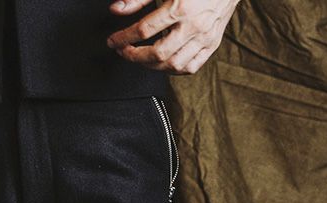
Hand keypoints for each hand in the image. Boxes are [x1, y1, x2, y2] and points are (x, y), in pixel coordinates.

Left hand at [106, 0, 240, 74]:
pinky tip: (164, 63)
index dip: (124, 38)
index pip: (144, 30)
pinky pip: (191, 68)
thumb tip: (116, 10)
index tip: (113, 42)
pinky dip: (174, 70)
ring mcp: (205, 38)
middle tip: (125, 51)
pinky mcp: (212, 45)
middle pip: (158, 54)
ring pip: (173, 66)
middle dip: (136, 57)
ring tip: (142, 58)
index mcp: (180, 7)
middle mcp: (194, 25)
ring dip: (152, 66)